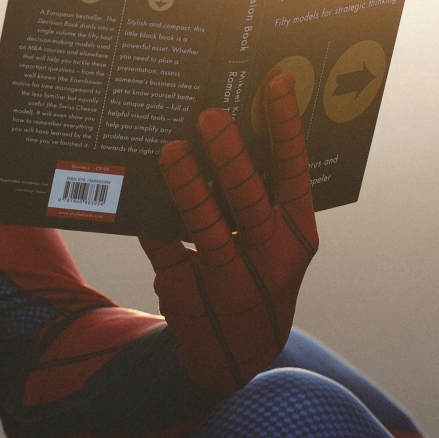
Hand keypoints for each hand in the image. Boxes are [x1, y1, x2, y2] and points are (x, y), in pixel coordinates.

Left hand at [140, 67, 317, 392]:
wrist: (236, 355)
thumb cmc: (257, 273)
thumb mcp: (278, 242)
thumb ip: (265, 195)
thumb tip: (230, 128)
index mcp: (298, 235)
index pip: (295, 173)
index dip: (287, 127)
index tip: (276, 83)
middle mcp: (270, 259)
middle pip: (249, 200)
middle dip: (230, 156)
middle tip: (210, 117)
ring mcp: (229, 281)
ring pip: (206, 226)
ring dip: (187, 185)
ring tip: (171, 150)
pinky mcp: (187, 294)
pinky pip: (165, 249)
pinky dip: (153, 218)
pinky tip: (140, 187)